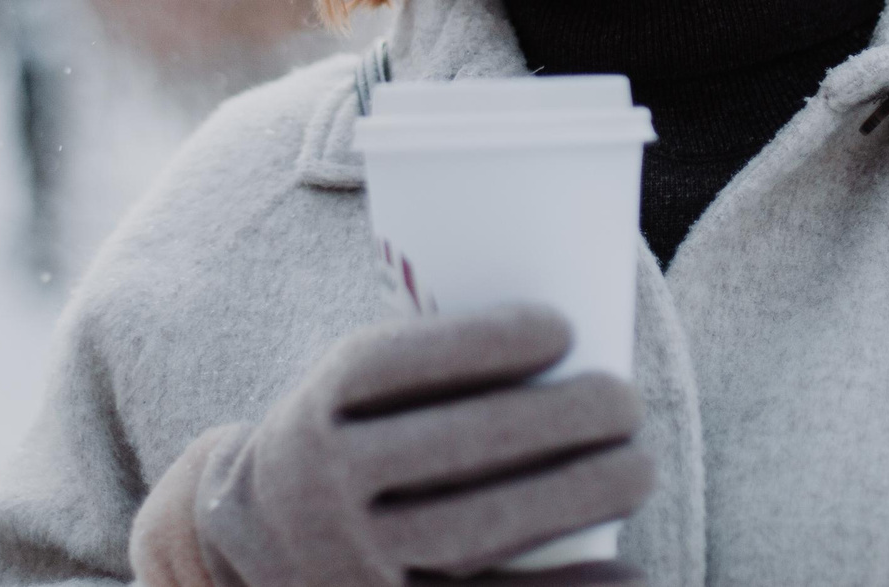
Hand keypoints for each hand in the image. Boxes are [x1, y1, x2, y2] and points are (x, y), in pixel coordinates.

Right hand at [189, 302, 653, 586]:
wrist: (250, 554)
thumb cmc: (344, 446)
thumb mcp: (347, 396)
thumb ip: (426, 374)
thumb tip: (570, 339)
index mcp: (310, 413)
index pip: (386, 366)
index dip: (476, 343)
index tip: (562, 326)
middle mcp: (317, 489)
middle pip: (447, 447)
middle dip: (553, 420)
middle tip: (623, 400)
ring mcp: (348, 563)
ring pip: (472, 529)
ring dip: (571, 497)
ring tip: (638, 469)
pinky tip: (626, 571)